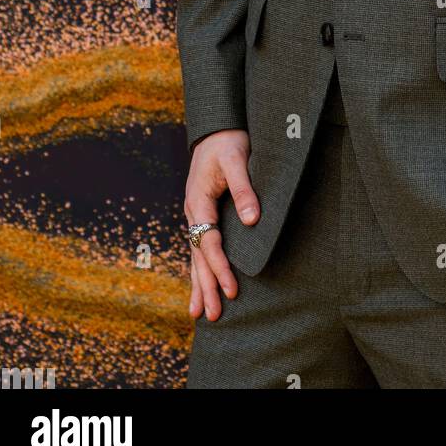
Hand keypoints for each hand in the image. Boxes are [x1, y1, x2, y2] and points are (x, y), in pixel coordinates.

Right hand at [184, 129, 259, 320]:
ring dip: (199, 284)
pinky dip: (200, 269)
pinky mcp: (204, 216)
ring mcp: (196, 216)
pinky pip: (200, 248)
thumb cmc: (228, 142)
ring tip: (199, 314)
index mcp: (199, 202)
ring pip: (196, 256)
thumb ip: (244, 189)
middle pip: (198, 257)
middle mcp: (194, 213)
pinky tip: (201, 286)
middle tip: (212, 316)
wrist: (216, 130)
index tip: (232, 290)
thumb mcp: (237, 161)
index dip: (220, 267)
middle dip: (205, 287)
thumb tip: (252, 220)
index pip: (209, 243)